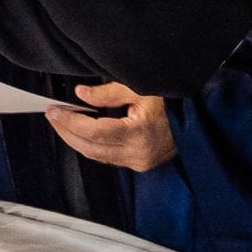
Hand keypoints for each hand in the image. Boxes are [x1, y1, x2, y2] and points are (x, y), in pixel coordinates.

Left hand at [46, 82, 176, 171]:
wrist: (199, 116)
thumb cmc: (173, 99)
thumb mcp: (140, 88)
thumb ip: (108, 93)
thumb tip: (80, 95)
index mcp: (140, 133)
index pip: (94, 132)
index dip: (70, 122)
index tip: (54, 110)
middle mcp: (138, 154)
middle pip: (91, 148)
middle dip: (67, 132)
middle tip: (52, 115)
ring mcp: (140, 162)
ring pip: (97, 156)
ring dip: (76, 140)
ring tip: (62, 121)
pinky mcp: (141, 164)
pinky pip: (108, 157)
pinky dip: (92, 144)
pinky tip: (81, 131)